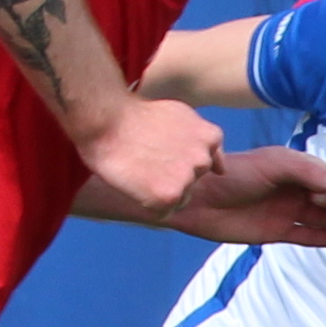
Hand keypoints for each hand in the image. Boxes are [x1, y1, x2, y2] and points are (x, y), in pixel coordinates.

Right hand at [76, 94, 227, 220]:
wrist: (105, 120)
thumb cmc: (134, 115)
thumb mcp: (180, 114)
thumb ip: (201, 138)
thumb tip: (221, 169)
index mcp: (210, 137)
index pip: (206, 164)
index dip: (178, 158)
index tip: (161, 150)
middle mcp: (203, 159)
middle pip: (191, 182)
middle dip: (172, 175)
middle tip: (146, 159)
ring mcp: (188, 179)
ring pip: (180, 198)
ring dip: (162, 191)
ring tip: (140, 168)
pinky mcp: (170, 196)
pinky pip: (164, 212)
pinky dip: (149, 204)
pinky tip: (136, 183)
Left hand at [166, 145, 325, 246]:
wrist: (200, 198)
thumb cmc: (234, 175)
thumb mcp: (272, 164)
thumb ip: (305, 171)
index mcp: (291, 168)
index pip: (324, 176)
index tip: (323, 194)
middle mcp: (291, 189)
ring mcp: (285, 211)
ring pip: (319, 218)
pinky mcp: (276, 232)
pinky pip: (307, 236)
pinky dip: (325, 238)